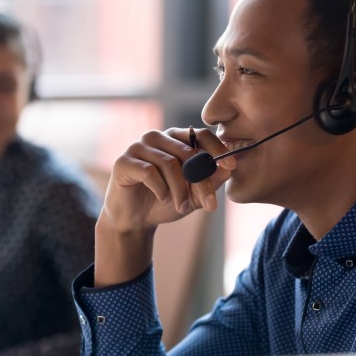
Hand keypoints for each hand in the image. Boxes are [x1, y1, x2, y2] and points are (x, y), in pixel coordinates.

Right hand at [93, 127, 235, 285]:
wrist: (135, 220)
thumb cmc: (165, 202)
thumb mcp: (194, 194)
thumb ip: (211, 181)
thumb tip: (230, 169)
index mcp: (175, 139)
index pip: (200, 135)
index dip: (218, 149)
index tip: (232, 166)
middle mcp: (157, 137)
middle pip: (188, 153)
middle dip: (201, 182)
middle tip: (209, 205)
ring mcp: (138, 147)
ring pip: (170, 163)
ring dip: (180, 190)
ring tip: (183, 207)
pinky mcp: (123, 161)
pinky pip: (149, 172)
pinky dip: (161, 189)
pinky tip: (163, 198)